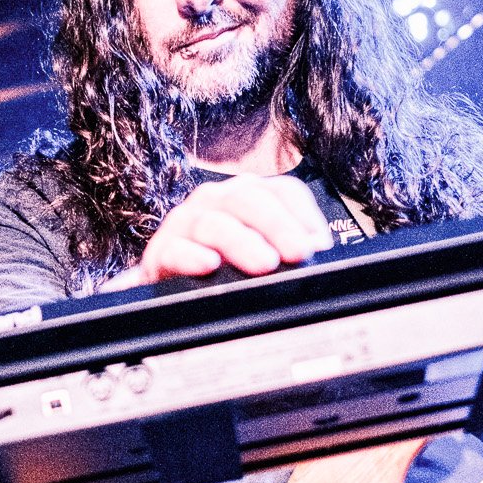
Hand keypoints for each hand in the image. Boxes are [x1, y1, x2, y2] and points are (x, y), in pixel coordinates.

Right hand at [128, 174, 332, 282]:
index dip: (304, 215)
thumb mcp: (262, 258)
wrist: (172, 290)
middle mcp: (217, 201)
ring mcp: (187, 222)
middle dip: (278, 227)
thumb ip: (290, 253)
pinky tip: (209, 265)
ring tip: (265, 264)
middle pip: (249, 200)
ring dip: (241, 242)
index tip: (319, 243)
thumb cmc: (226, 271)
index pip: (282, 192)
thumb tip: (320, 257)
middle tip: (299, 254)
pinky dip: (191, 256)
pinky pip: (175, 249)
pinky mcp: (161, 251)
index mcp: (249, 198)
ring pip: (214, 222)